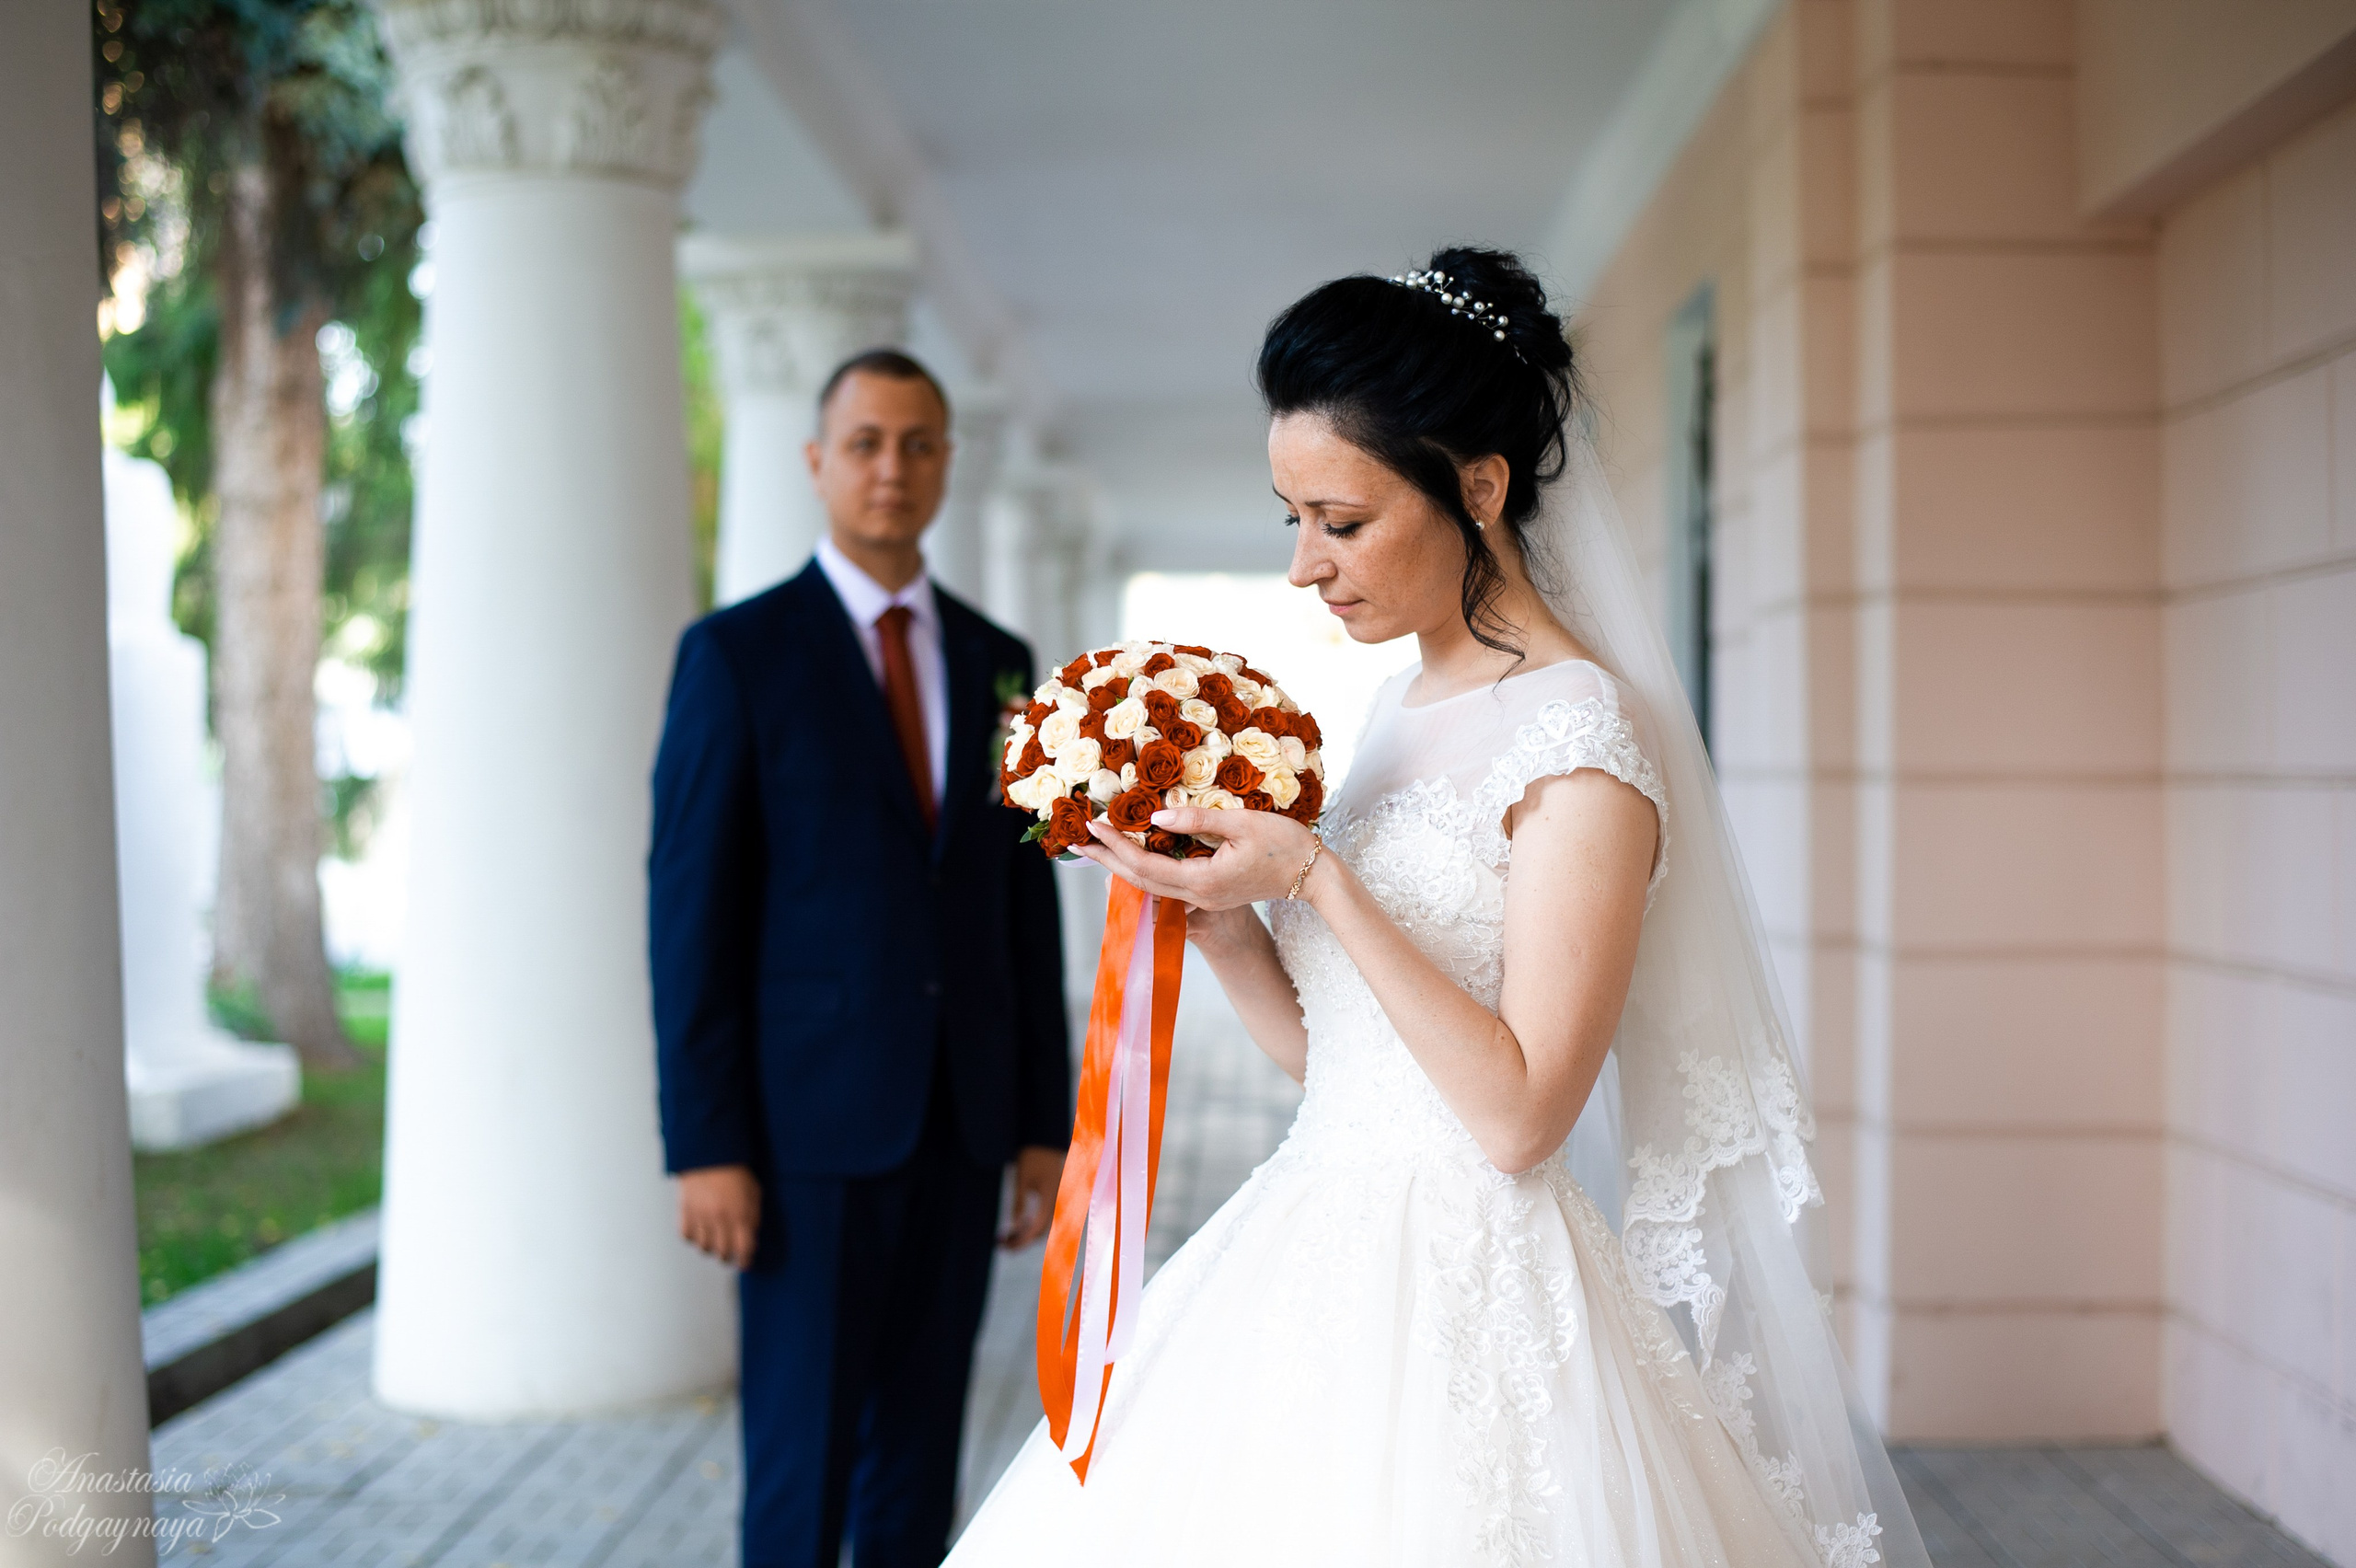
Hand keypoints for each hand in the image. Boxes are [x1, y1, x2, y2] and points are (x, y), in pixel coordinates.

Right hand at [677, 1164, 760, 1269]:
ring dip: (710, 1249)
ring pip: (704, 1247)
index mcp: (740, 1213)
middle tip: (729, 1255)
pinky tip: (699, 1233)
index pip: (744, 1249)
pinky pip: (686, 1236)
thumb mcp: (754, 1191)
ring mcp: (700, 1216)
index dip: (745, 1260)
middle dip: (728, 1257)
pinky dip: (692, 1238)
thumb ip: (753, 1216)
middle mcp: (720, 1218)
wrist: (709, 1152)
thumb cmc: (735, 1170)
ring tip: (714, 1243)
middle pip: (723, 1252)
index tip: (745, 1264)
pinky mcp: (685, 1210)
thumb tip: (751, 1237)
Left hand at [1001, 1145, 1065, 1248]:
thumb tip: (1013, 1225)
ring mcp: (1056, 1199)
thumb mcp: (1021, 1177)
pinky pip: (1044, 1217)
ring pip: (1044, 1225)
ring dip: (1027, 1234)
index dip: (1020, 1240)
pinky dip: (1032, 1224)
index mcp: (1050, 1197)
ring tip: (1007, 1236)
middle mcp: (1056, 1201)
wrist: (1043, 1138)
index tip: (1004, 1245)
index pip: (1037, 1228)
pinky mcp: (1052, 1196)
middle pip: (1042, 1231)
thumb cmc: (1032, 1155)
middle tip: (1002, 1245)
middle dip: (1022, 1241)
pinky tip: (1019, 1223)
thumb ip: (1018, 1201)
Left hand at [1077, 808, 1321, 911]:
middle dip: (1106, 860)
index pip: (1144, 865)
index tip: (1092, 825)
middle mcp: (1197, 897)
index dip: (1115, 846)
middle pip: (1139, 881)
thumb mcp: (1242, 823)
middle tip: (1077, 840)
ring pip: (1151, 886)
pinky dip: (1144, 869)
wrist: (1314, 875)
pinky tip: (1134, 854)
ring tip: (1097, 846)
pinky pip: (1167, 884)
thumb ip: (1197, 820)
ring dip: (1121, 865)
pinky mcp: (1210, 893)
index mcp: (1202, 881)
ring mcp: (1204, 899)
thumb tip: (1155, 818)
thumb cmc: (1285, 844)